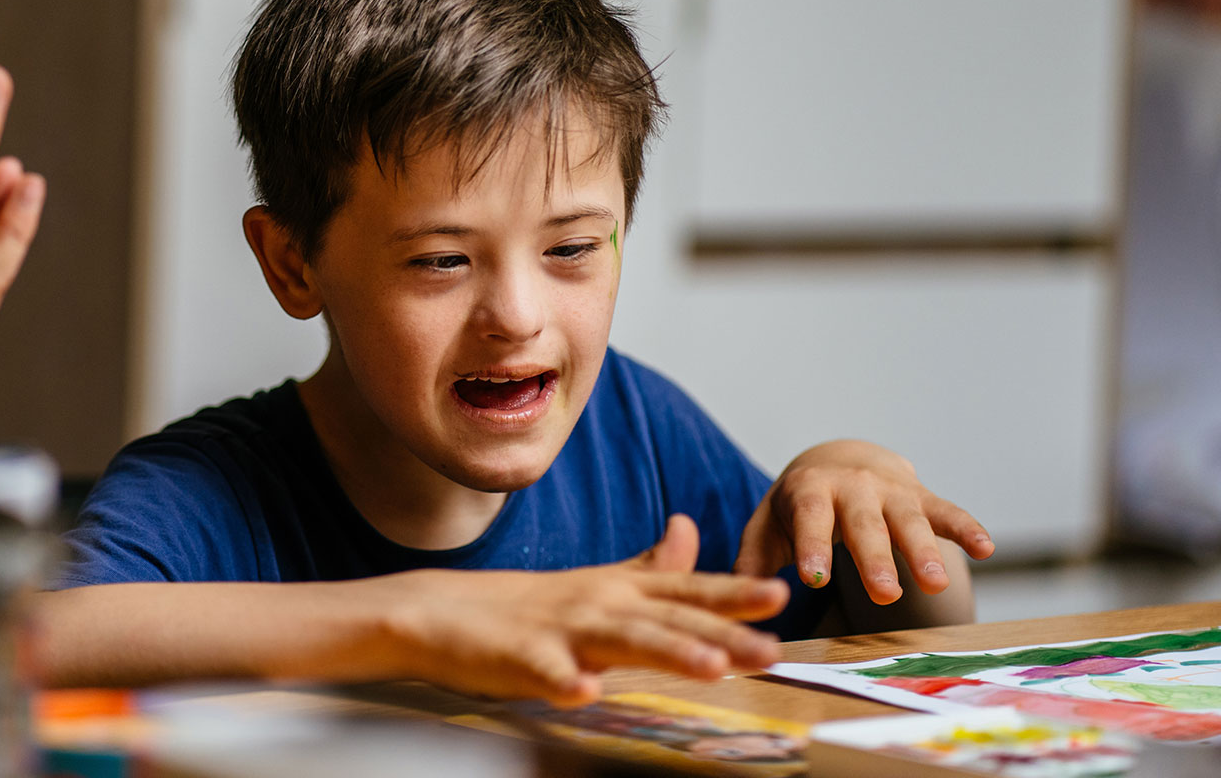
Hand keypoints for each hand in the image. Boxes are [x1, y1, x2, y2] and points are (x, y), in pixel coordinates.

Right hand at [370, 515, 787, 706]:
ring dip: (668, 652)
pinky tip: (587, 692)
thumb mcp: (596, 580)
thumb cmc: (525, 604)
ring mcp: (560, 630)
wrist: (439, 610)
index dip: (733, 594)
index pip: (686, 591)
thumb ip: (648, 565)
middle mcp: (599, 604)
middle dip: (723, 633)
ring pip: (622, 641)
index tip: (782, 596)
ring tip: (711, 669)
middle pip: (670, 620)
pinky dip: (565, 680)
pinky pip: (545, 671)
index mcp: (618, 589)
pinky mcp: (520, 657)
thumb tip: (689, 529)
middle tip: (771, 649)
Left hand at [733, 439, 994, 604]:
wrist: (839, 461)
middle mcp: (853, 487)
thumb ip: (753, 559)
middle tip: (884, 593)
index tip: (814, 579)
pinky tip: (986, 548)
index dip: (812, 547)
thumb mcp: (769, 526)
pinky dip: (967, 528)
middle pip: (864, 524)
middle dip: (875, 558)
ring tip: (936, 584)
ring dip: (924, 551)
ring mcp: (891, 492)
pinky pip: (947, 511)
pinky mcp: (922, 498)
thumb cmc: (798, 506)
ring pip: (909, 520)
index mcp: (809, 492)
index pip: (810, 518)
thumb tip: (736, 597)